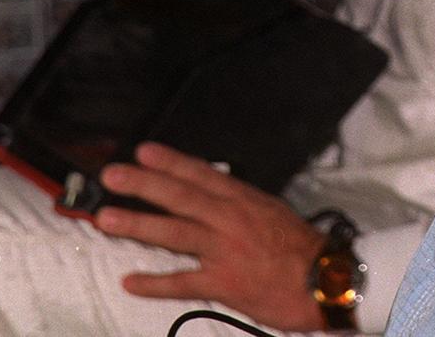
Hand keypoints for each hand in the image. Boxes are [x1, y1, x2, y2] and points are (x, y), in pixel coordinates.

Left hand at [96, 142, 326, 331]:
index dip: (170, 161)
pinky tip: (130, 281)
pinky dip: (155, 282)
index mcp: (243, 200)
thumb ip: (239, 205)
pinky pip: (183, 282)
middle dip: (143, 185)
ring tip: (106, 220)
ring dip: (138, 225)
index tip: (143, 151)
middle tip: (112, 176)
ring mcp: (225, 250)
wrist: (327, 280)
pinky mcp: (224, 282)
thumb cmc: (301, 248)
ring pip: (174, 234)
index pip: (200, 174)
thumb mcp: (271, 212)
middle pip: (179, 197)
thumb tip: (212, 197)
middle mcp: (230, 219)